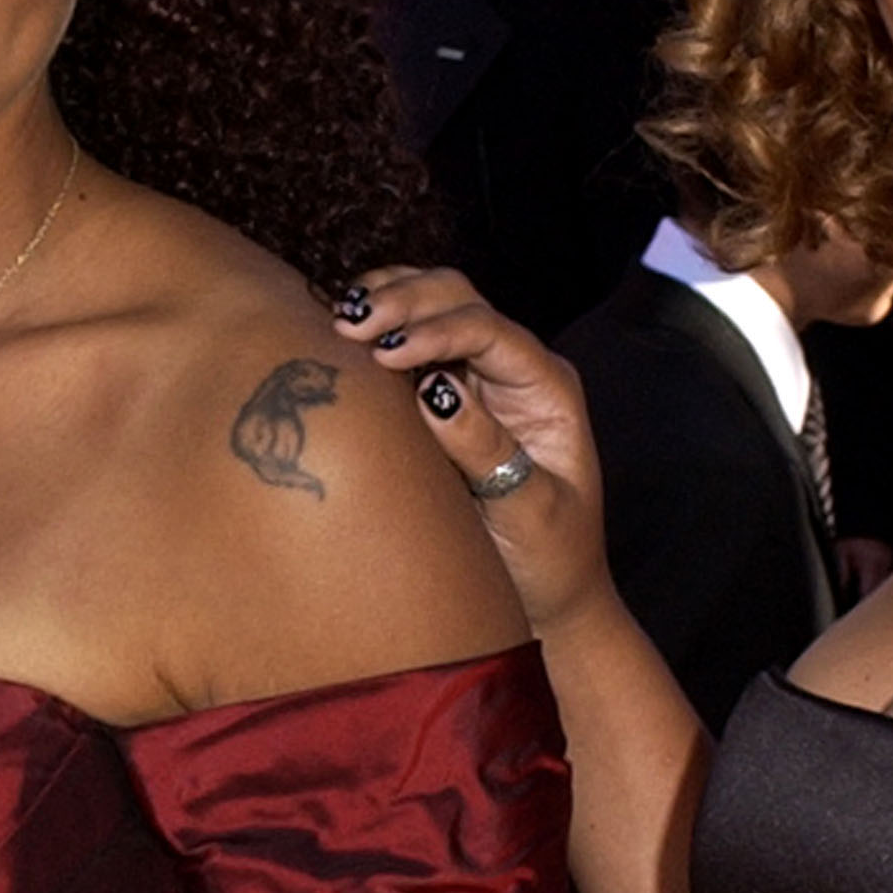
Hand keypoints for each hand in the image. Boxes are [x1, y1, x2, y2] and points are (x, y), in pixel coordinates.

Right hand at [334, 268, 610, 628]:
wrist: (551, 593)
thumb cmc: (552, 558)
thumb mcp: (530, 512)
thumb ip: (487, 449)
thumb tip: (434, 390)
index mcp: (547, 389)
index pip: (489, 332)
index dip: (435, 332)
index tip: (385, 353)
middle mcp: (515, 370)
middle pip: (459, 299)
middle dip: (404, 300)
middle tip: (348, 323)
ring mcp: (480, 376)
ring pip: (434, 304)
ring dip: (388, 299)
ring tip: (340, 314)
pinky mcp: (447, 393)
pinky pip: (412, 339)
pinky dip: (380, 323)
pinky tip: (344, 328)